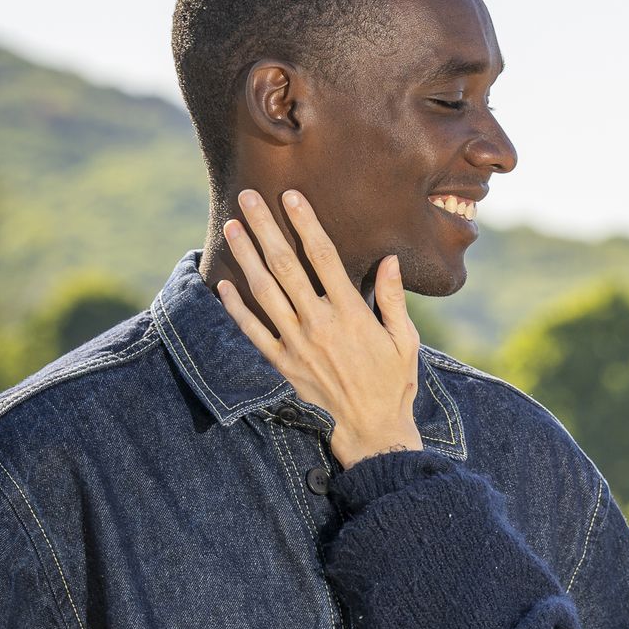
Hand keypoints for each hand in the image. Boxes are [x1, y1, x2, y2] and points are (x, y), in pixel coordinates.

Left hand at [217, 190, 422, 468]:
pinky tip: (223, 285)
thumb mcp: (405, 341)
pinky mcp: (284, 365)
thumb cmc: (394, 384)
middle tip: (248, 197)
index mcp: (351, 313)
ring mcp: (297, 345)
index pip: (323, 256)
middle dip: (265, 227)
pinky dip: (236, 308)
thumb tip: (389, 261)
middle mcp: (319, 324)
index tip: (292, 196)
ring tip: (232, 227)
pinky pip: (254, 332)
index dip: (305, 223)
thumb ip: (393, 299)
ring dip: (246, 257)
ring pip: (264, 292)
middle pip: (286, 265)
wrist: (372, 432)